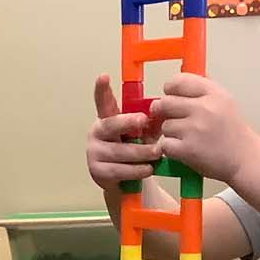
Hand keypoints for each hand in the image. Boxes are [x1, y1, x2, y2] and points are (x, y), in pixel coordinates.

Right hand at [87, 74, 161, 191]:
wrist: (125, 182)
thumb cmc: (135, 153)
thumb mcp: (142, 135)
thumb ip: (148, 125)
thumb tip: (164, 114)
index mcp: (107, 119)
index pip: (102, 101)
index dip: (101, 89)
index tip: (104, 77)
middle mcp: (97, 133)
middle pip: (111, 125)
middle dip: (127, 122)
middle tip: (143, 121)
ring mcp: (94, 152)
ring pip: (120, 151)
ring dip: (141, 152)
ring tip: (157, 153)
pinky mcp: (97, 171)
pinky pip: (120, 170)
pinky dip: (137, 170)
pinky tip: (148, 169)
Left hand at [152, 74, 257, 184]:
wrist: (246, 160)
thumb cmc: (234, 133)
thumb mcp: (226, 101)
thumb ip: (205, 88)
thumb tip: (181, 77)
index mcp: (214, 94)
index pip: (179, 81)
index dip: (170, 89)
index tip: (171, 96)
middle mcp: (204, 108)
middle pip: (166, 102)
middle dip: (166, 112)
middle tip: (174, 119)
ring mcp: (195, 129)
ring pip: (165, 125)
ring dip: (171, 133)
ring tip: (186, 138)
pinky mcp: (187, 150)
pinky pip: (165, 144)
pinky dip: (170, 149)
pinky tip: (182, 150)